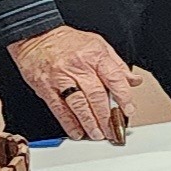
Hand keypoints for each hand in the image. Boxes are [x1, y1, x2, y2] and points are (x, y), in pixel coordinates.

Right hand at [6, 25, 139, 143]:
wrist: (36, 36)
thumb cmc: (67, 41)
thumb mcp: (98, 45)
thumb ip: (116, 65)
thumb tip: (134, 81)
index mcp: (94, 56)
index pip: (114, 78)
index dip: (123, 96)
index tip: (128, 110)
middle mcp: (78, 67)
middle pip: (96, 95)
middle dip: (106, 117)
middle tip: (113, 130)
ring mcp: (61, 78)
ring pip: (79, 105)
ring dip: (90, 123)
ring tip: (98, 134)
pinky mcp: (46, 88)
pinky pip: (59, 108)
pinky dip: (69, 123)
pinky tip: (77, 132)